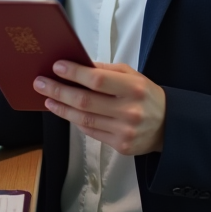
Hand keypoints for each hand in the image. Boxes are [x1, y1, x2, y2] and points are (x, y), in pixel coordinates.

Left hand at [33, 61, 165, 155]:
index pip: (97, 80)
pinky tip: (65, 112)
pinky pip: (91, 131)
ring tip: (48, 99)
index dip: (75, 73)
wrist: (169, 126)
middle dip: (59, 91)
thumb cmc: (147, 96)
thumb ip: (106, 70)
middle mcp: (129, 110)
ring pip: (84, 119)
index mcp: (134, 88)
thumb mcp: (133, 75)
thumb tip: (78, 65)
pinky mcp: (120, 146)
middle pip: (85, 101)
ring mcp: (124, 131)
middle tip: (40, 83)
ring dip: (61, 108)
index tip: (57, 67)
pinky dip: (76, 121)